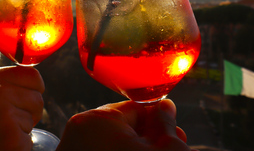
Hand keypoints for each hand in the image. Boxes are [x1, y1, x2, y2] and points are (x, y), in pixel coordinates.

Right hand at [0, 66, 44, 150]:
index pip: (34, 78)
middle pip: (38, 101)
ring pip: (32, 123)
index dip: (34, 90)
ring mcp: (6, 119)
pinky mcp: (12, 143)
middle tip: (2, 123)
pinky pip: (28, 143)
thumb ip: (2, 81)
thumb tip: (36, 80)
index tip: (25, 100)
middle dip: (28, 113)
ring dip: (19, 132)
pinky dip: (16, 149)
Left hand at [56, 99, 196, 150]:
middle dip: (147, 139)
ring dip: (134, 150)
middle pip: (122, 128)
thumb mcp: (165, 150)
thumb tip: (165, 106)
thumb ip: (164, 124)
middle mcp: (78, 134)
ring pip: (111, 145)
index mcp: (96, 120)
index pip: (134, 109)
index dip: (158, 122)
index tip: (175, 134)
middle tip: (171, 148)